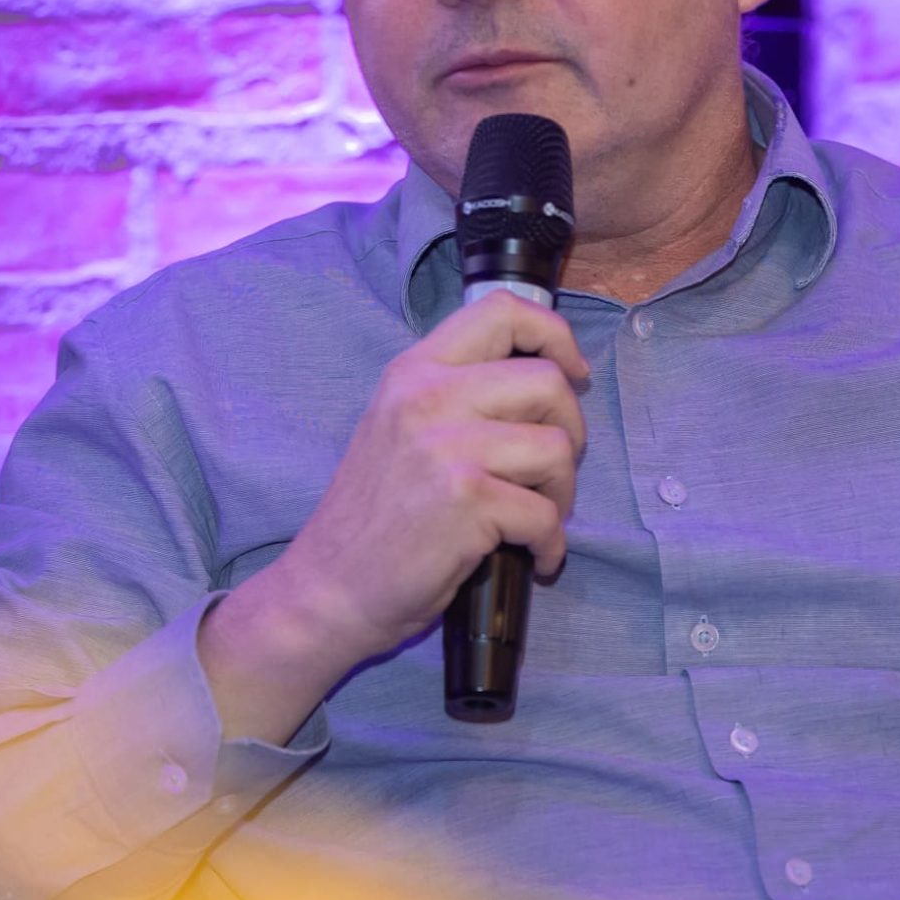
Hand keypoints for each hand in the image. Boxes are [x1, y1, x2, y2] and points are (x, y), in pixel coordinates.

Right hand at [201, 292, 587, 740]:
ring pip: (557, 448)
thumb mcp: (401, 428)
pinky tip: (532, 559)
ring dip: (562, 493)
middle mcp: (427, 396)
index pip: (502, 309)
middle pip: (547, 382)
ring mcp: (446, 446)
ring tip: (536, 519)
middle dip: (571, 430)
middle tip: (551, 472)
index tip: (571, 373)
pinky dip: (551, 544)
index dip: (553, 335)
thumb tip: (545, 382)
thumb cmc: (374, 517)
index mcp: (415, 371)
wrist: (328, 589)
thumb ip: (456, 396)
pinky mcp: (465, 500)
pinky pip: (547, 514)